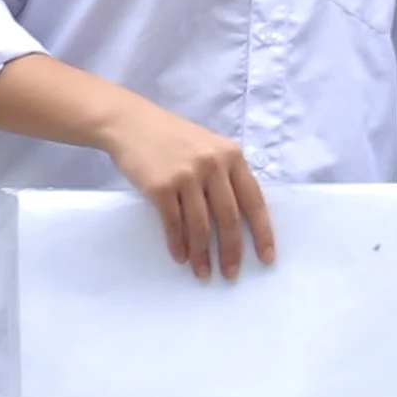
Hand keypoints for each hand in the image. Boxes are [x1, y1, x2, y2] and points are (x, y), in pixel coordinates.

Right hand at [104, 97, 272, 279]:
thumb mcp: (208, 147)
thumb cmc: (172, 138)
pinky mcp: (160, 186)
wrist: (130, 123)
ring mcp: (186, 175)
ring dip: (202, 254)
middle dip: (232, 251)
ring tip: (203, 272)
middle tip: (231, 274)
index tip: (266, 258)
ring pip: (200, 226)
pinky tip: (181, 257)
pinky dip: (178, 244)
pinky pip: (173, 224)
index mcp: (231, 156)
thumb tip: (239, 219)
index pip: (254, 201)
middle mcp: (212, 164)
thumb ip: (226, 175)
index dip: (262, 233)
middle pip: (229, 218)